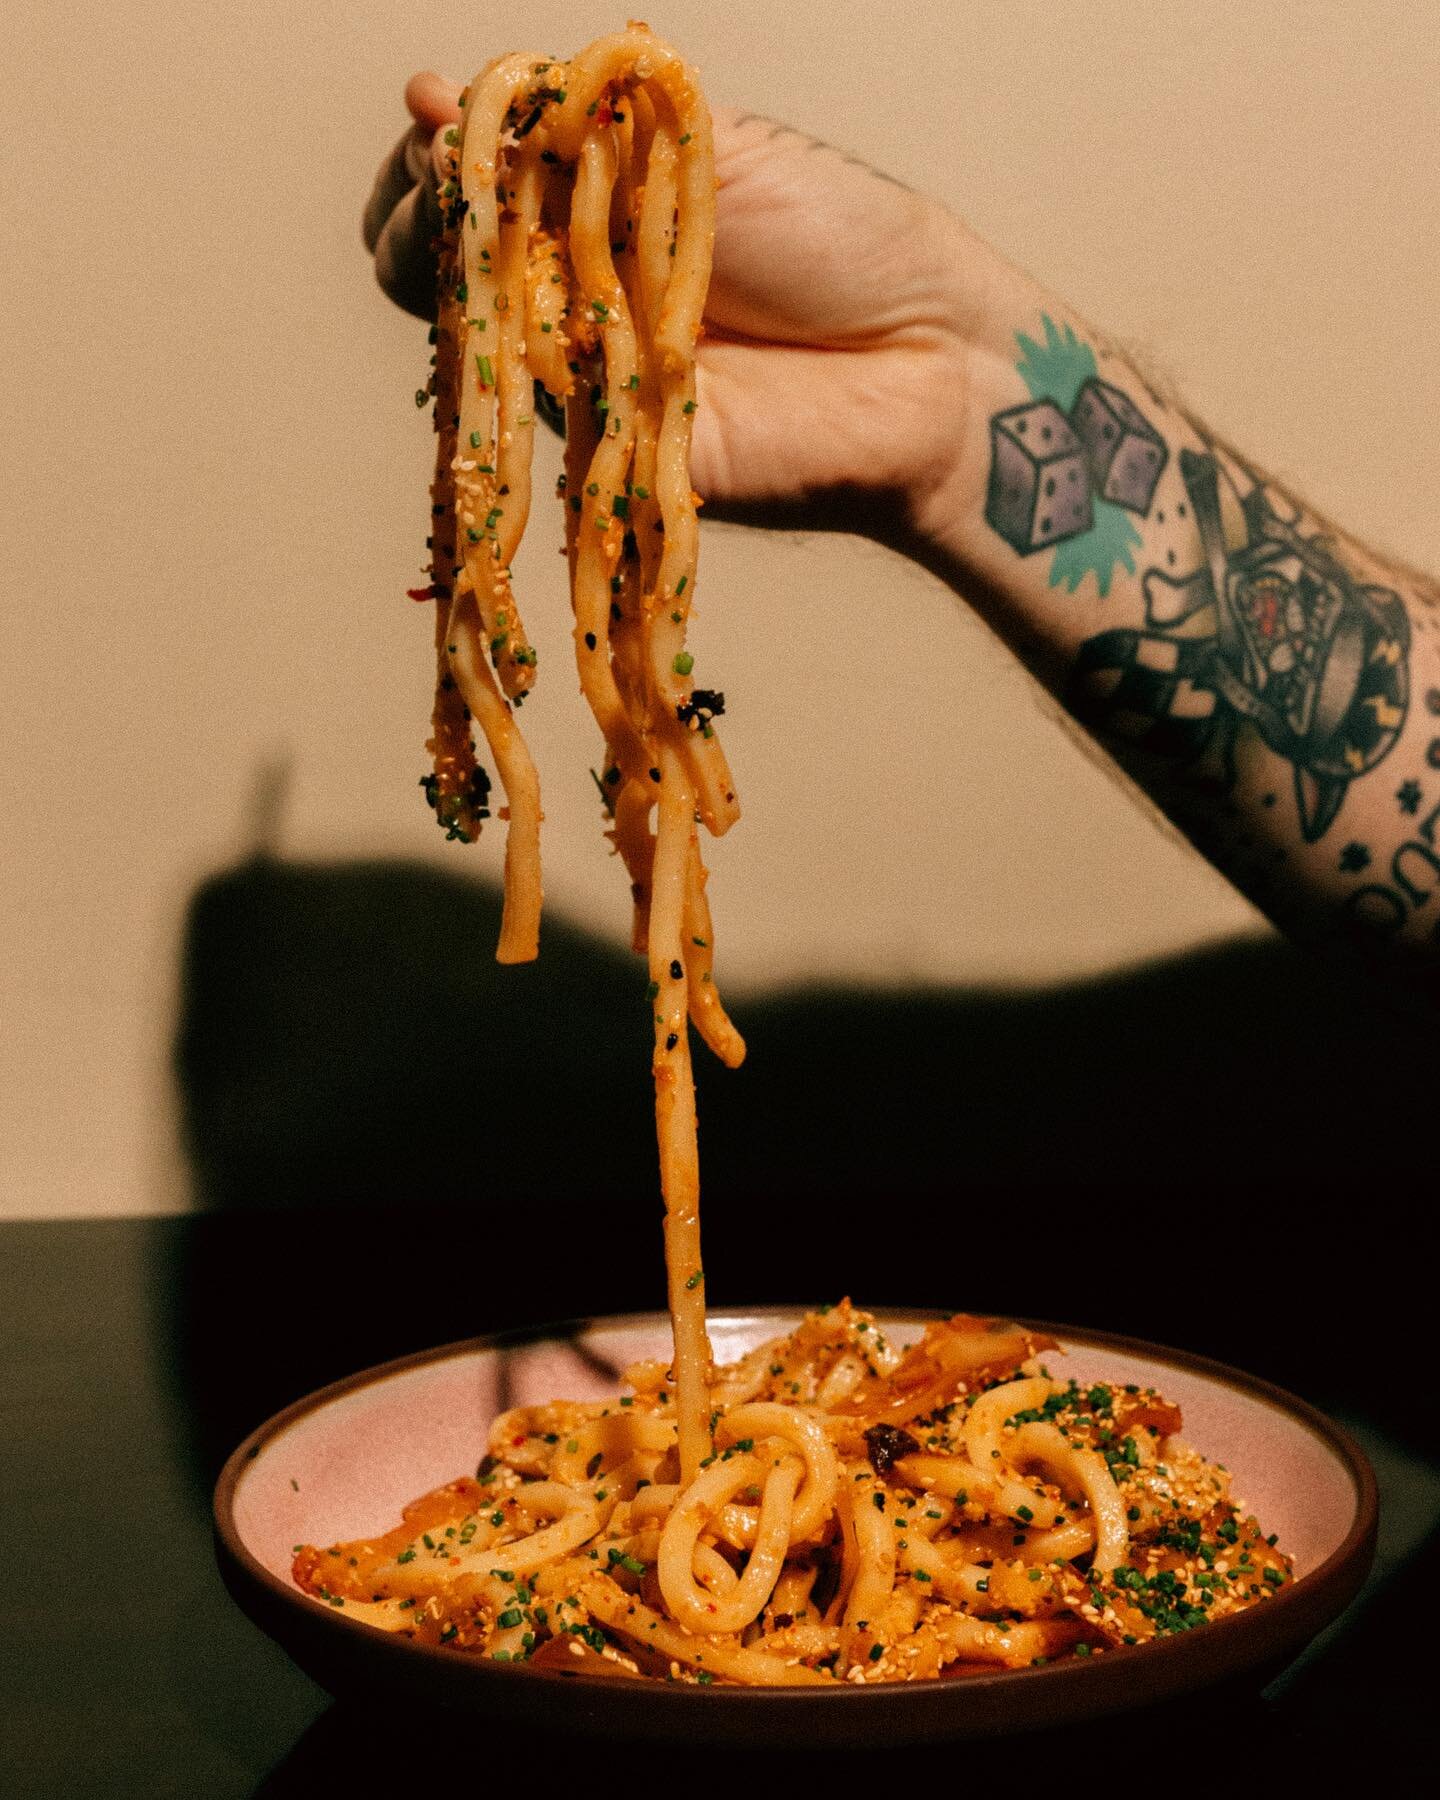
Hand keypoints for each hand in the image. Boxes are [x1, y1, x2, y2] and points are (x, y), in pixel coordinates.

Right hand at [365, 74, 978, 549]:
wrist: (923, 358)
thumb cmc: (843, 243)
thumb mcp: (718, 146)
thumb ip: (592, 126)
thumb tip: (441, 95)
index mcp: (601, 206)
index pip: (475, 175)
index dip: (440, 151)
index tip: (440, 119)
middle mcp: (578, 287)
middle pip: (442, 254)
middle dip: (424, 206)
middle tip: (449, 176)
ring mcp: (584, 369)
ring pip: (462, 326)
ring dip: (448, 267)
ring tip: (473, 220)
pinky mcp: (603, 443)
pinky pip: (525, 401)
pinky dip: (509, 343)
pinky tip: (520, 296)